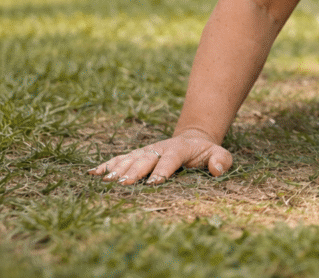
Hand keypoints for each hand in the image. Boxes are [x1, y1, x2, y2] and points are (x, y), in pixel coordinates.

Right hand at [87, 130, 232, 185]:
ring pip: (130, 158)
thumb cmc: (206, 152)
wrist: (192, 140)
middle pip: (146, 159)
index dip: (163, 169)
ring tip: (106, 181)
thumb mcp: (219, 153)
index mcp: (180, 149)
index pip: (171, 159)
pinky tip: (93, 174)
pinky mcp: (136, 154)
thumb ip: (221, 160)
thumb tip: (217, 170)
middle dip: (135, 171)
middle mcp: (160, 148)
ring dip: (118, 169)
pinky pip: (120, 159)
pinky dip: (106, 165)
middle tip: (124, 184)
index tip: (154, 182)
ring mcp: (146, 151)